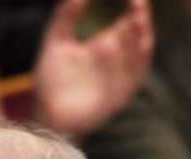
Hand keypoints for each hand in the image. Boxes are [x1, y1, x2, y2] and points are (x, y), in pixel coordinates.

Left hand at [35, 0, 153, 138]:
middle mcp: (118, 61)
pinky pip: (135, 77)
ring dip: (142, 37)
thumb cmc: (51, 81)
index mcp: (105, 46)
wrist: (47, 114)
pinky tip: (139, 44)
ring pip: (140, 54)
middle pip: (137, 35)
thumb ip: (67, 16)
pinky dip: (138, 61)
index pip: (127, 23)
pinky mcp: (121, 95)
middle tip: (137, 1)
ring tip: (138, 18)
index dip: (133, 8)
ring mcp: (121, 78)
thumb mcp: (57, 41)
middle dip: (140, 18)